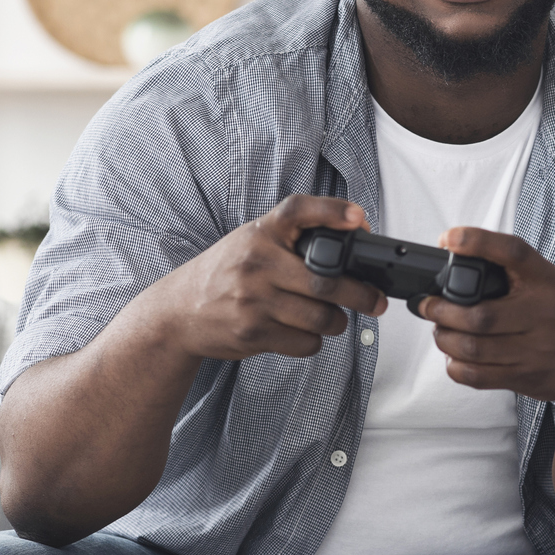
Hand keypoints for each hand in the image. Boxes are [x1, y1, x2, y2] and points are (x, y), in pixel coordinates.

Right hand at [147, 194, 387, 360]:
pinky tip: (303, 331)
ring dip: (336, 322)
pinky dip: (313, 341)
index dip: (332, 212)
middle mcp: (256, 263)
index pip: (298, 211)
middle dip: (361, 295)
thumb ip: (294, 237)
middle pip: (326, 281)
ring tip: (333, 318)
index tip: (360, 219)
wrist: (179, 310)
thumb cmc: (225, 272)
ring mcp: (253, 300)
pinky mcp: (253, 333)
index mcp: (260, 234)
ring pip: (321, 317)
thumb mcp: (253, 241)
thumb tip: (354, 236)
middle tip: (375, 300)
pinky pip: (305, 342)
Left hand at [416, 228, 554, 402]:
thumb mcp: (552, 283)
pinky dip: (456, 367)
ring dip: (445, 339)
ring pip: (473, 348)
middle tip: (428, 305)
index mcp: (547, 281)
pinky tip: (454, 357)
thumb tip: (457, 257)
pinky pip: (479, 376)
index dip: (478, 242)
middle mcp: (543, 314)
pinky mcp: (527, 377)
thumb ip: (513, 273)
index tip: (449, 238)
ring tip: (440, 330)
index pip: (513, 253)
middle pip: (480, 315)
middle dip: (441, 311)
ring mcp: (536, 350)